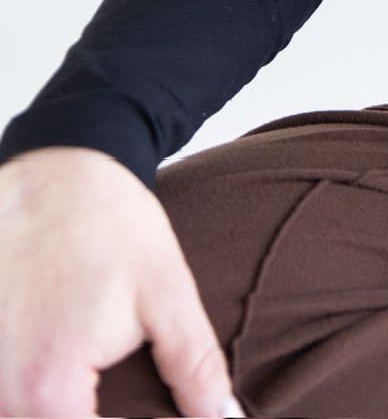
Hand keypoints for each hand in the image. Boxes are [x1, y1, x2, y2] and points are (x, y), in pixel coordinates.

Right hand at [0, 146, 241, 417]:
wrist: (52, 170)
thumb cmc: (108, 225)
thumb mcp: (166, 291)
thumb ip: (193, 366)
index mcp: (47, 391)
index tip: (144, 410)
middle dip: (90, 414)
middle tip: (117, 381)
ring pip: (22, 418)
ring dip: (60, 404)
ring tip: (95, 371)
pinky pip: (7, 396)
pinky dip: (31, 396)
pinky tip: (61, 363)